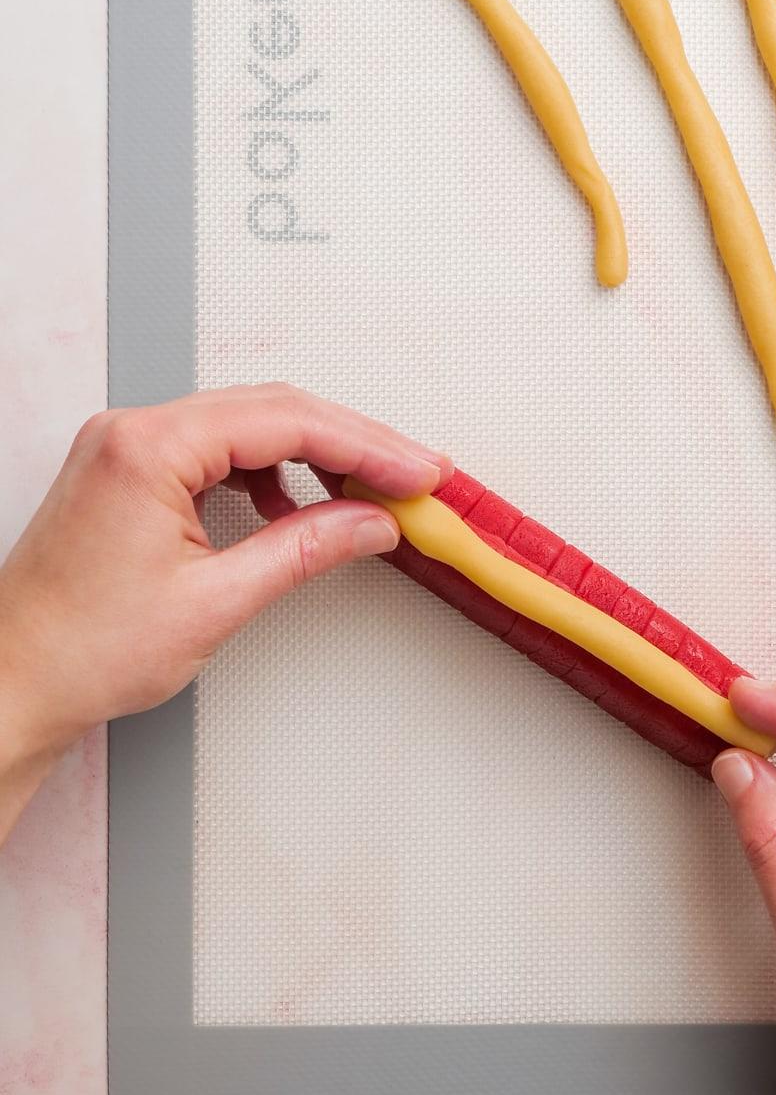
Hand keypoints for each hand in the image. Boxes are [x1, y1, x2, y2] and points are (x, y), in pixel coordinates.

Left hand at [0, 385, 448, 837]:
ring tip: (367, 494)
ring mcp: (127, 448)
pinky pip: (216, 448)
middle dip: (352, 444)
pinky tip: (295, 507)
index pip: (287, 422)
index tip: (416, 471)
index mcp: (148, 449)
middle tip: (412, 476)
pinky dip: (268, 471)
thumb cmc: (79, 650)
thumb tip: (369, 524)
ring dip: (314, 455)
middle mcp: (133, 433)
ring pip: (248, 425)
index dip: (367, 446)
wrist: (13, 683)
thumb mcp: (215, 603)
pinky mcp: (128, 471)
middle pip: (273, 411)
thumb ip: (303, 550)